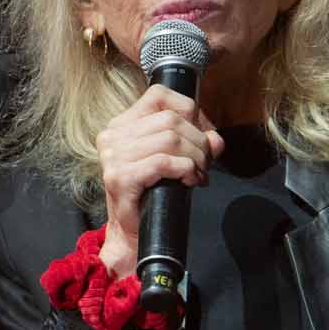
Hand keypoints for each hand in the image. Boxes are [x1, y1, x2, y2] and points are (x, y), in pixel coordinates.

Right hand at [94, 85, 225, 279]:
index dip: (189, 109)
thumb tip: (216, 140)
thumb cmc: (152, 195)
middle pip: (171, 120)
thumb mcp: (175, 161)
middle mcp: (112, 136)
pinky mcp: (121, 177)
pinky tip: (190, 181)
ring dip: (195, 157)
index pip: (159, 95)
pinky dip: (186, 169)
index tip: (202, 132)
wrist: (133, 234)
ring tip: (198, 174)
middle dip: (198, 141)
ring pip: (171, 139)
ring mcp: (113, 156)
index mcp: (121, 125)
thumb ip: (195, 144)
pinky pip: (164, 162)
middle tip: (205, 163)